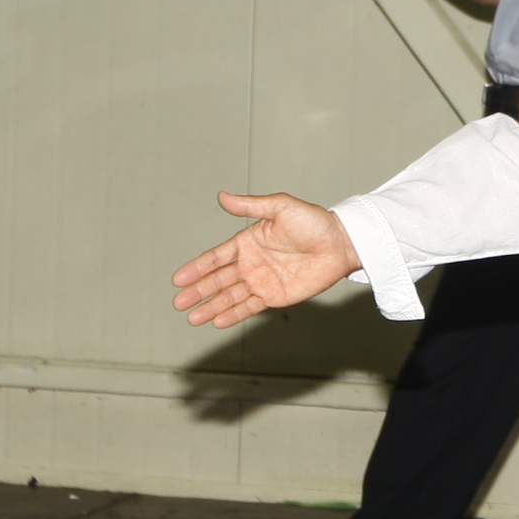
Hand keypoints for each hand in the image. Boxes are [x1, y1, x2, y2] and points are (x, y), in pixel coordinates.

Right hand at [172, 192, 363, 325]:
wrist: (340, 244)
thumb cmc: (314, 222)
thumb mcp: (280, 207)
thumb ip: (250, 206)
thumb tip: (222, 197)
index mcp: (248, 242)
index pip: (215, 257)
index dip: (197, 268)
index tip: (178, 278)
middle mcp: (251, 263)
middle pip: (218, 280)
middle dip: (197, 291)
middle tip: (179, 302)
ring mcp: (262, 281)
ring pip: (230, 297)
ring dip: (211, 306)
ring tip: (192, 317)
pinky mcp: (275, 296)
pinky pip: (250, 307)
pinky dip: (233, 314)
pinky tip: (218, 321)